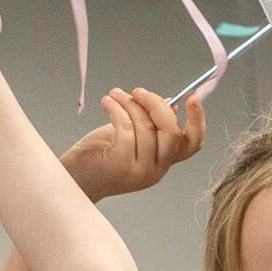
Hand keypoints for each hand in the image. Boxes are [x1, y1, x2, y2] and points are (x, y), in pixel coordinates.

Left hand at [61, 87, 205, 202]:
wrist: (73, 178)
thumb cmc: (100, 155)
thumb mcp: (131, 136)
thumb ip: (152, 124)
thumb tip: (170, 103)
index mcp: (163, 161)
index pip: (192, 144)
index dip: (198, 120)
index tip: (192, 97)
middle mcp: (157, 170)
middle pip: (173, 132)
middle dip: (157, 105)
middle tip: (139, 91)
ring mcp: (141, 171)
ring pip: (146, 128)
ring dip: (130, 104)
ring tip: (115, 94)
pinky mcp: (122, 166)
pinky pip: (126, 129)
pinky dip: (117, 110)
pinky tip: (107, 102)